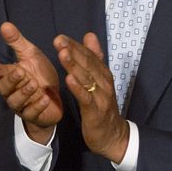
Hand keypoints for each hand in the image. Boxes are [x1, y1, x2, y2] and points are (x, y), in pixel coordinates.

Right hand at [0, 22, 62, 143]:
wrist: (56, 96)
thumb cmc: (39, 74)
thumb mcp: (30, 55)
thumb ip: (17, 42)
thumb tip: (4, 24)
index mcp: (9, 75)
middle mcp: (11, 91)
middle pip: (3, 87)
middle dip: (11, 79)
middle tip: (22, 71)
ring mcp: (21, 105)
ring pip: (15, 102)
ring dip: (23, 93)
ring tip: (34, 84)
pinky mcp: (33, 115)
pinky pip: (31, 113)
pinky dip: (37, 106)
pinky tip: (45, 98)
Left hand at [54, 33, 128, 163]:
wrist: (113, 135)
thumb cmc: (102, 106)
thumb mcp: (99, 80)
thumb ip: (94, 58)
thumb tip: (89, 35)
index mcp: (103, 74)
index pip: (89, 56)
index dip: (75, 46)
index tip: (61, 37)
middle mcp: (104, 83)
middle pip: (88, 64)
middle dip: (73, 51)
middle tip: (59, 40)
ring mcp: (101, 97)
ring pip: (87, 78)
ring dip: (74, 66)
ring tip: (62, 54)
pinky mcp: (96, 112)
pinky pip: (86, 98)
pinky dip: (78, 88)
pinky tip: (68, 79)